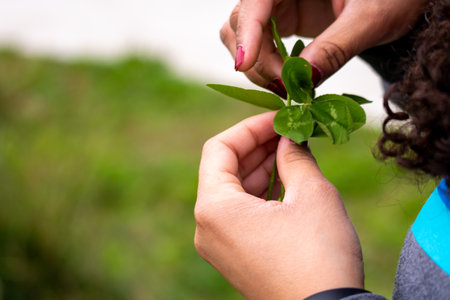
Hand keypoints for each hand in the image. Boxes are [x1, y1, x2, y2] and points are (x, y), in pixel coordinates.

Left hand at [194, 112, 363, 298]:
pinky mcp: (236, 255)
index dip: (250, 128)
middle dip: (258, 146)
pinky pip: (242, 212)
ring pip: (235, 191)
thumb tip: (289, 138)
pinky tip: (288, 178)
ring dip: (262, 167)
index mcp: (215, 208)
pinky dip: (262, 192)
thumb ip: (295, 157)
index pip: (219, 149)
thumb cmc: (319, 257)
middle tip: (290, 130)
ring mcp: (220, 244)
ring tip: (293, 150)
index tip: (279, 118)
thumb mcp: (312, 195)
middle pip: (225, 169)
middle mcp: (207, 227)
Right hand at [221, 0, 426, 87]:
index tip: (244, 65)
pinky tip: (289, 80)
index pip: (256, 0)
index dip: (246, 32)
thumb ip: (337, 47)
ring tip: (288, 87)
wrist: (398, 1)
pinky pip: (261, 47)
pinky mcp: (282, 21)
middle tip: (284, 87)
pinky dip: (268, 68)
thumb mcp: (371, 18)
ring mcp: (278, 4)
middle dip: (255, 59)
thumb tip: (303, 79)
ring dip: (258, 67)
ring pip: (244, 37)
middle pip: (242, 21)